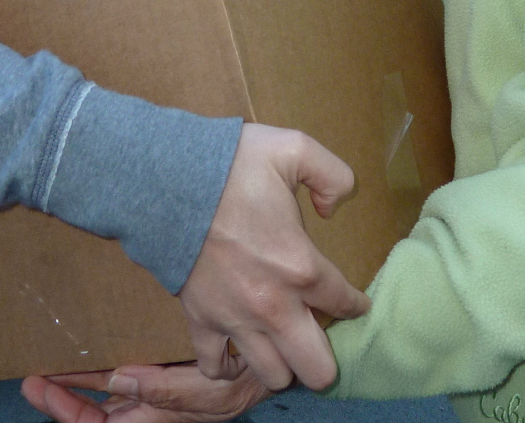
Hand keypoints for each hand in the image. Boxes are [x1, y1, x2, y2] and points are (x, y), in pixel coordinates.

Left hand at [23, 363, 271, 422]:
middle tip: (32, 378)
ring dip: (75, 388)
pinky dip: (100, 372)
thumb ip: (163, 390)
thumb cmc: (245, 380)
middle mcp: (148, 411)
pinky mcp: (161, 376)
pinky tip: (91, 355)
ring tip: (48, 369)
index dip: (66, 410)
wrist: (271, 361)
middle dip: (60, 401)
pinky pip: (121, 380)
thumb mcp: (209, 390)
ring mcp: (154, 395)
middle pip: (93, 417)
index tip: (42, 385)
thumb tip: (116, 381)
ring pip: (104, 401)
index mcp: (155, 420)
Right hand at [178, 122, 368, 391]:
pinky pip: (216, 367)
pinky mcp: (201, 321)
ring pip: (273, 376)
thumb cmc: (232, 164)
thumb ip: (332, 173)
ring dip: (283, 361)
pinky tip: (238, 348)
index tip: (355, 302)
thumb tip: (334, 206)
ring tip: (283, 341)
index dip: (355, 304)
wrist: (169, 180)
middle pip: (316, 368)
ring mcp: (235, 319)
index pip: (343, 303)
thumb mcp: (294, 149)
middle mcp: (273, 305)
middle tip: (319, 331)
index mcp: (301, 266)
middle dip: (326, 355)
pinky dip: (228, 365)